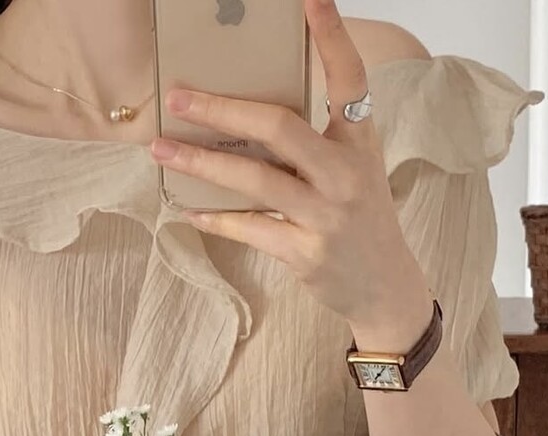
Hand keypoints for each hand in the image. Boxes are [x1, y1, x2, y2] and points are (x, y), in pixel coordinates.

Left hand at [149, 0, 429, 339]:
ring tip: (163, 150)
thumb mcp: (354, 168)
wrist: (384, 286)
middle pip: (279, 128)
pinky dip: (216, 218)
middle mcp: (345, 175)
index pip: (349, 79)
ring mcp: (326, 216)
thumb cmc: (360, 219)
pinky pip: (250, 229)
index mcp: (360, 142)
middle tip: (179, 97)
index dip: (331, 36)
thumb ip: (315, 140)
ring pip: (255, 180)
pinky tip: (188, 208)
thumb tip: (246, 114)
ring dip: (201, 163)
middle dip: (223, 109)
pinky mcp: (306, 254)